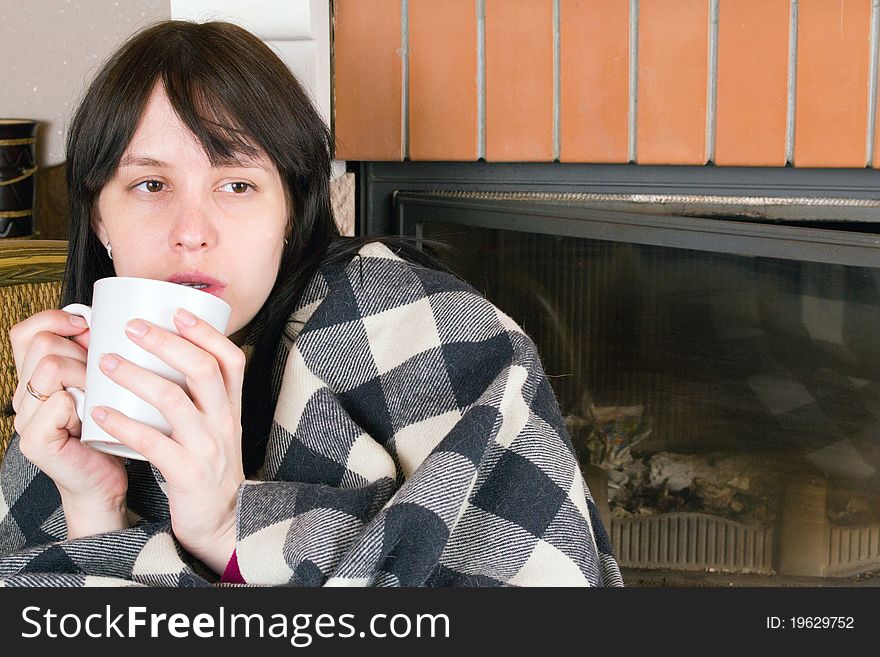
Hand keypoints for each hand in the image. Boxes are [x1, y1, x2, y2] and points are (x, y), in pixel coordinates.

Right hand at [9, 310, 128, 536]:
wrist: (106, 481)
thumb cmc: (110, 430)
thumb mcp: (103, 383)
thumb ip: (95, 354)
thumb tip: (105, 318)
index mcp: (34, 378)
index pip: (25, 332)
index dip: (54, 320)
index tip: (88, 326)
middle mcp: (23, 396)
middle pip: (43, 345)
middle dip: (81, 353)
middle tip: (101, 377)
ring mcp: (25, 419)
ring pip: (50, 367)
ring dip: (85, 376)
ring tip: (99, 396)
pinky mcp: (35, 441)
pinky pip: (58, 403)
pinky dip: (82, 405)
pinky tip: (94, 417)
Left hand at [90, 308, 245, 573]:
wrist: (223, 521)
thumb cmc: (210, 468)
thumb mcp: (218, 427)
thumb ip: (202, 397)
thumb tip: (172, 356)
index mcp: (232, 408)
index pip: (231, 359)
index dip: (206, 332)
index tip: (176, 310)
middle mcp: (224, 422)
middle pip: (202, 370)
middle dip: (165, 343)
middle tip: (131, 327)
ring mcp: (208, 447)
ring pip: (174, 401)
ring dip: (136, 376)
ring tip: (105, 362)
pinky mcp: (187, 474)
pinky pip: (153, 443)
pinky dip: (123, 425)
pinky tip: (100, 412)